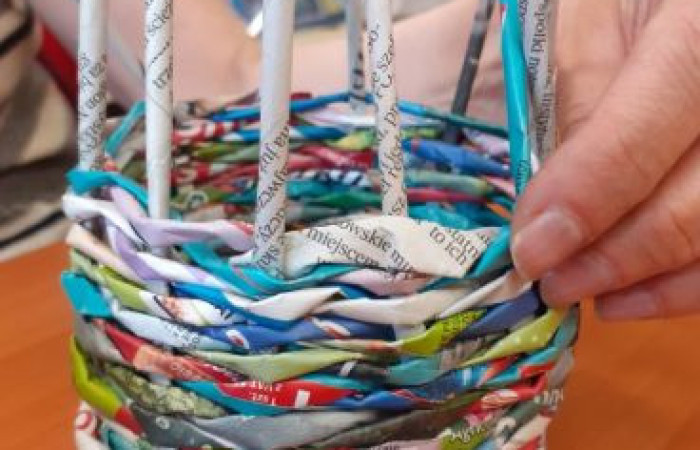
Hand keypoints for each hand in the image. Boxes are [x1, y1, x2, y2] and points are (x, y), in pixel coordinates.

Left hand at [511, 0, 699, 319]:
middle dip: (611, 258)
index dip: (583, 203)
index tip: (530, 251)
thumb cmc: (623, 4)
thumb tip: (551, 215)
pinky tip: (632, 297)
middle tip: (547, 283)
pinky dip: (682, 285)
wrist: (673, 10)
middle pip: (694, 203)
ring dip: (647, 282)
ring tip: (582, 293)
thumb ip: (579, 110)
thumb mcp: (590, 30)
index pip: (642, 137)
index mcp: (696, 32)